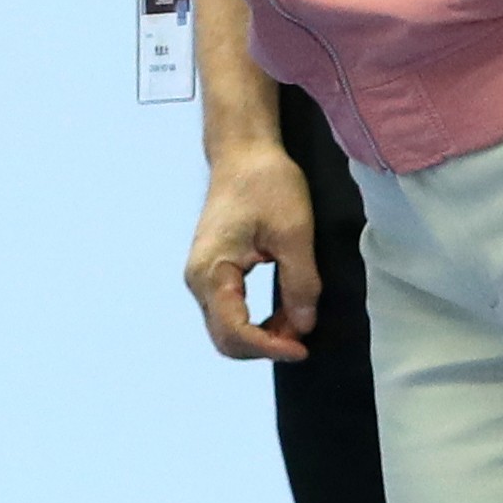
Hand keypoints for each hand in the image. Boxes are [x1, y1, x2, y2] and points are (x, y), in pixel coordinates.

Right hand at [184, 143, 321, 362]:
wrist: (243, 153)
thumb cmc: (267, 183)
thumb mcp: (294, 232)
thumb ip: (300, 282)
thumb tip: (303, 326)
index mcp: (212, 270)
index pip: (235, 332)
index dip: (270, 348)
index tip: (303, 348)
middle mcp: (199, 280)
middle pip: (225, 339)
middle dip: (265, 346)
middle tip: (303, 339)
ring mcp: (202, 277)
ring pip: (227, 329)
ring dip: (263, 335)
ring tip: (298, 321)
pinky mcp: (213, 272)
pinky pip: (230, 312)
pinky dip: (257, 321)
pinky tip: (285, 311)